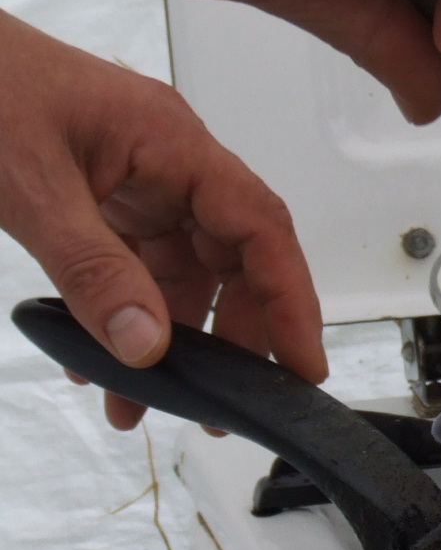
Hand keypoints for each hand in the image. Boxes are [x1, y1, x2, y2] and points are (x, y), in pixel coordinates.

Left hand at [0, 13, 325, 428]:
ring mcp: (137, 178)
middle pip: (231, 260)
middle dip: (227, 338)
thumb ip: (90, 269)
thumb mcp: (29, 185)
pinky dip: (121, 312)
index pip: (261, 229)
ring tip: (137, 401)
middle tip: (215, 406)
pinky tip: (93, 355)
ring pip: (180, 271)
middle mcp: (169, 161)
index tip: (301, 368)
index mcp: (173, 143)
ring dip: (166, 338)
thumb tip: (147, 347)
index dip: (291, 303)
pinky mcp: (103, 194)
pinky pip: (131, 265)